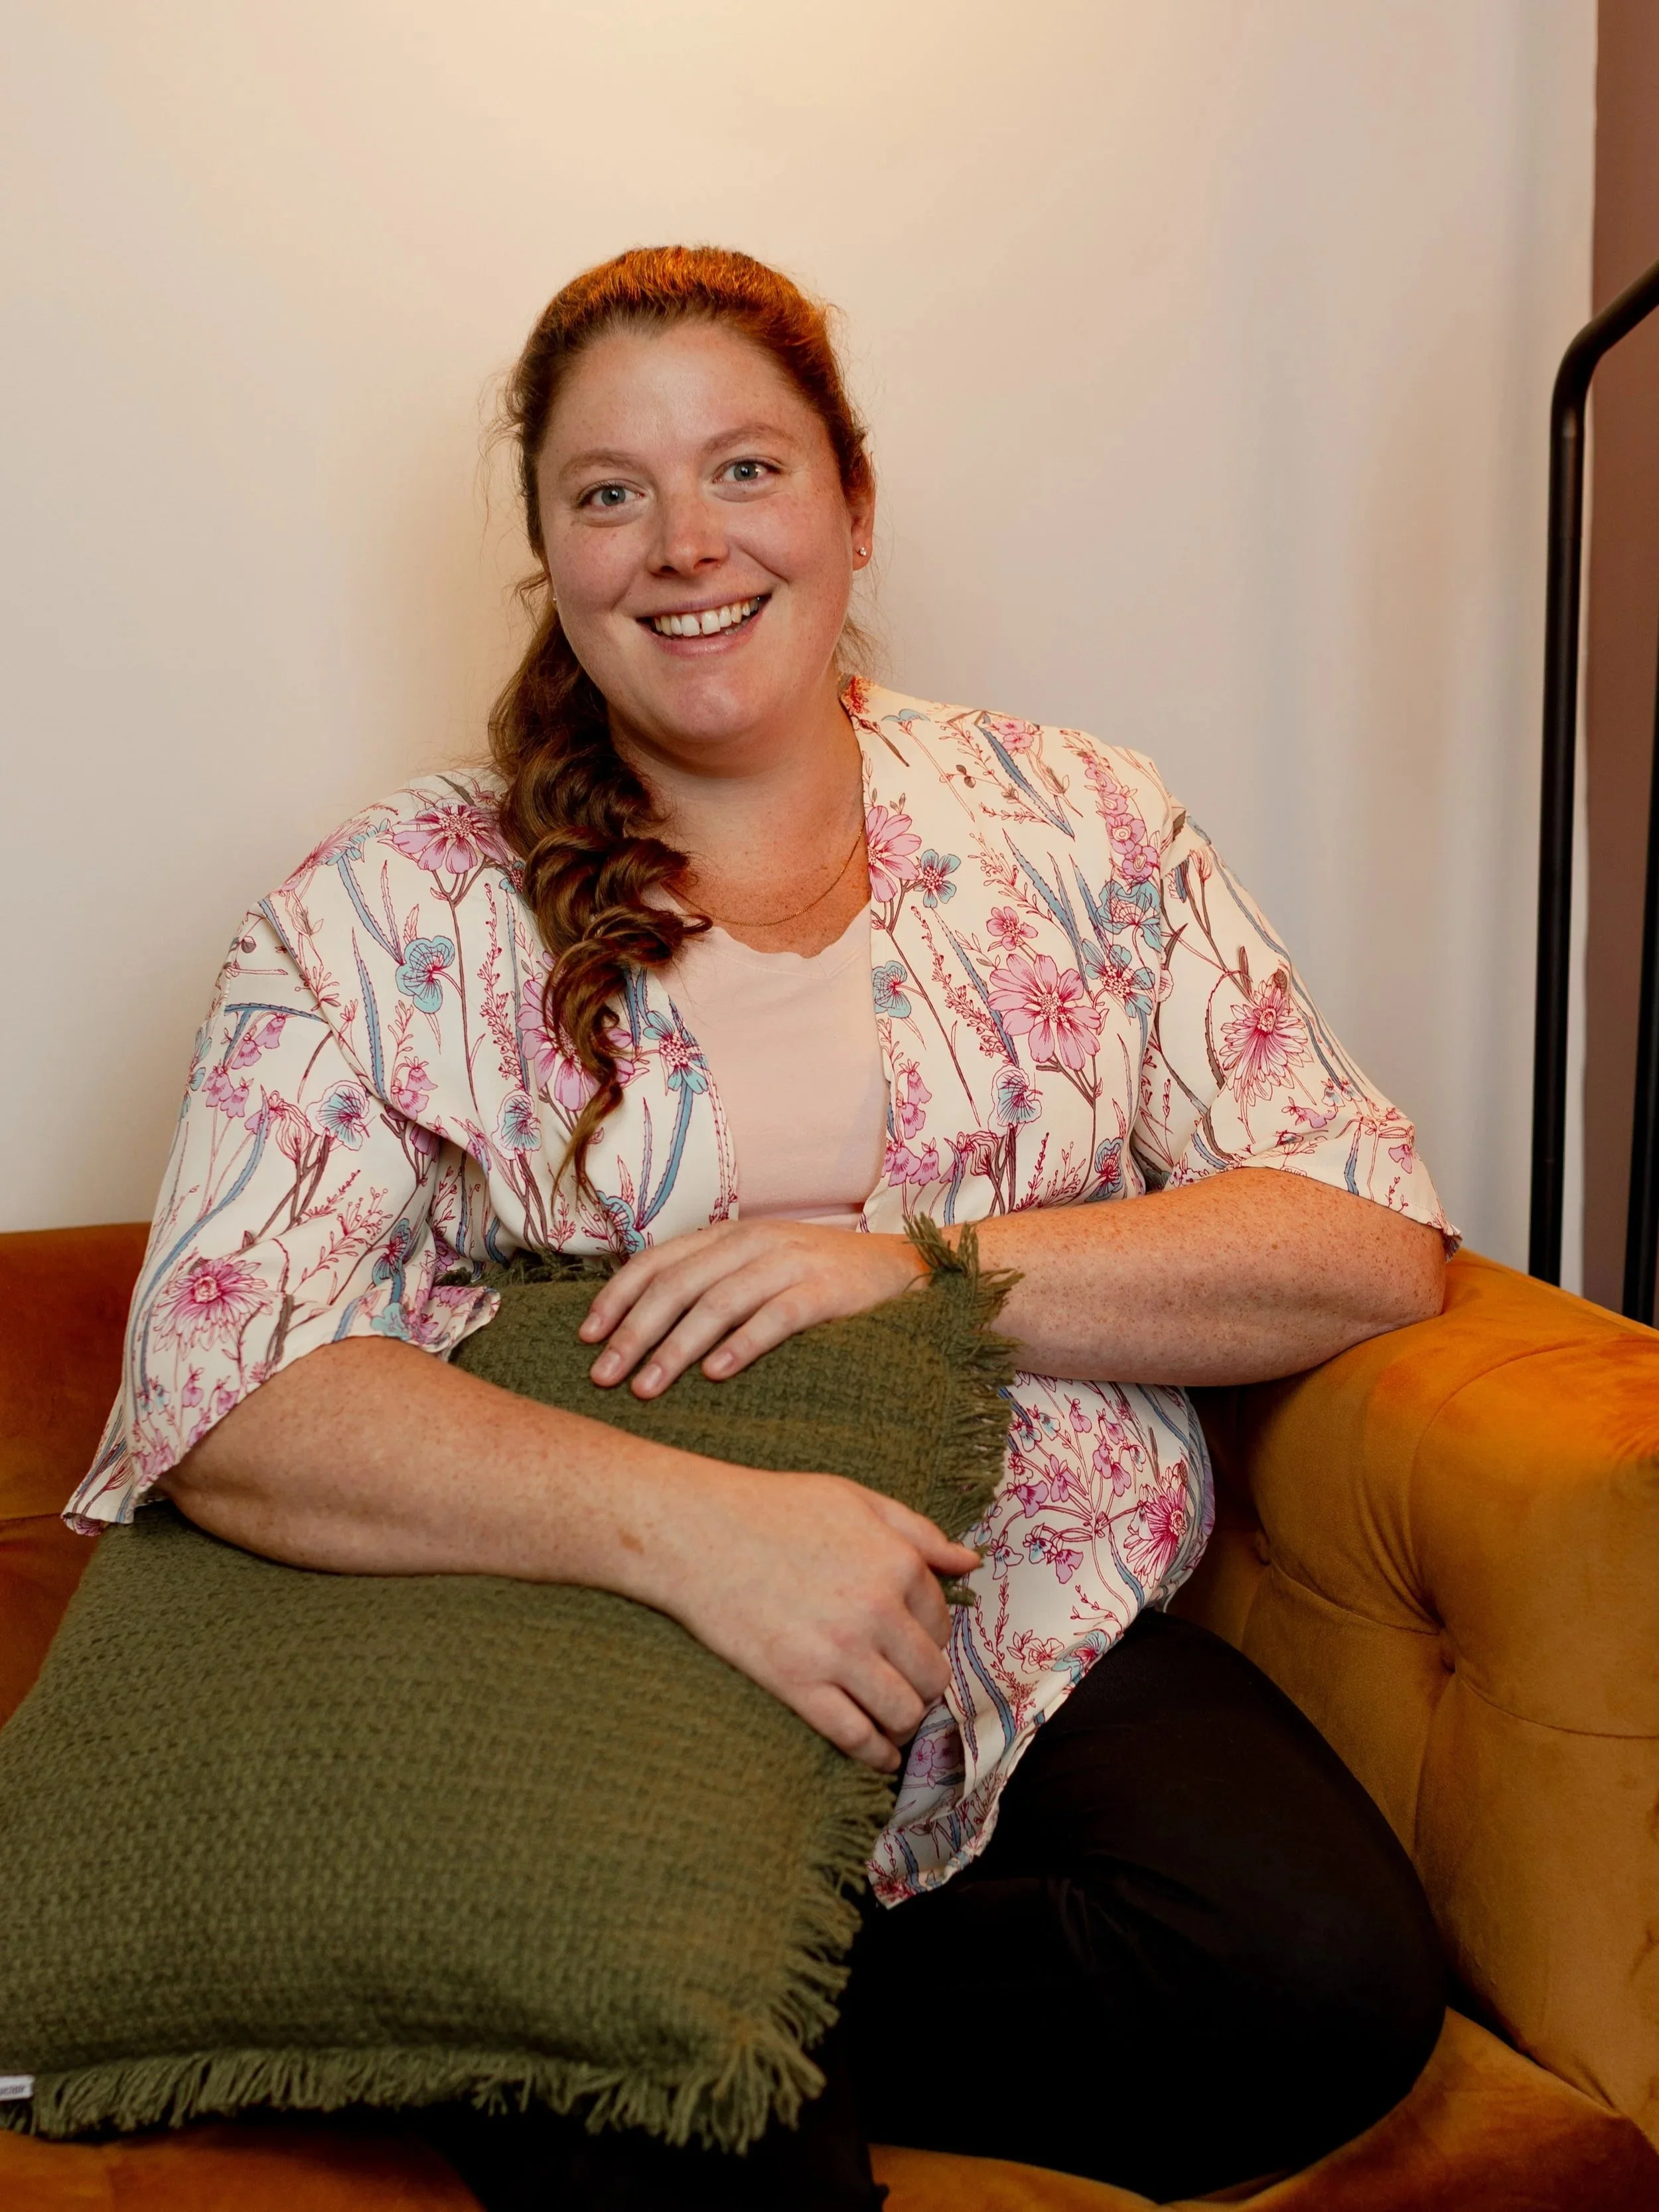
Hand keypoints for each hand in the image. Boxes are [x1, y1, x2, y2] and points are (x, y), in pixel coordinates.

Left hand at [580, 1219, 927, 1397]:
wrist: (902, 1269)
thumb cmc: (818, 1280)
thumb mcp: (758, 1268)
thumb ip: (710, 1282)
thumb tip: (642, 1325)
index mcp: (729, 1234)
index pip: (657, 1261)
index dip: (617, 1297)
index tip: (586, 1337)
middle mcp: (754, 1242)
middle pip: (678, 1285)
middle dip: (634, 1332)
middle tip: (603, 1376)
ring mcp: (791, 1263)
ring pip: (719, 1303)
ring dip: (676, 1348)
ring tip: (647, 1387)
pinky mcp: (827, 1290)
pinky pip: (777, 1317)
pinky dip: (743, 1345)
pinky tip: (716, 1374)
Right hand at [647, 1460, 979, 1772]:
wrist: (697, 1532)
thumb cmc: (774, 1508)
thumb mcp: (854, 1500)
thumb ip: (917, 1531)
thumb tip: (969, 1564)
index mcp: (896, 1564)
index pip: (943, 1621)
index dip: (931, 1635)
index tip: (913, 1642)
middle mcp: (876, 1612)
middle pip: (932, 1675)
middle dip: (924, 1684)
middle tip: (907, 1684)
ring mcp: (838, 1654)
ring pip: (903, 1713)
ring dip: (905, 1722)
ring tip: (893, 1718)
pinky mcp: (798, 1685)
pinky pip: (856, 1737)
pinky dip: (875, 1754)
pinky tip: (877, 1754)